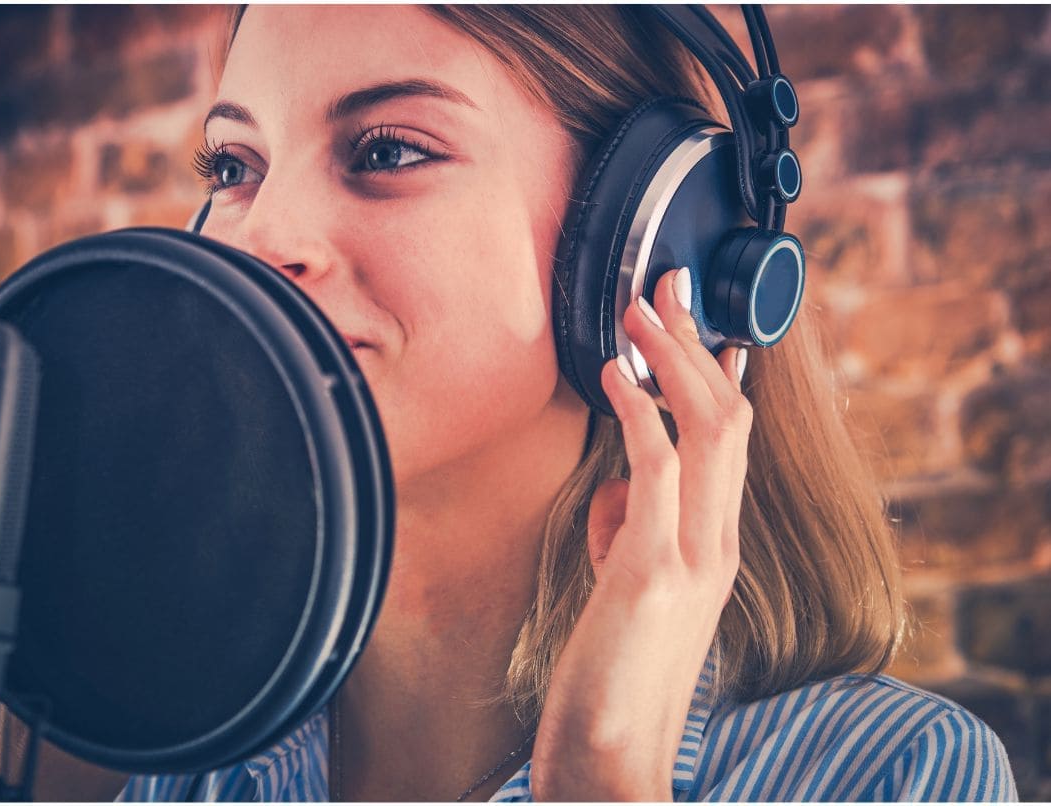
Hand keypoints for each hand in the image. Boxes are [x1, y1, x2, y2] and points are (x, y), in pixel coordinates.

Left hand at [530, 268, 751, 801]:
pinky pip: (657, 471)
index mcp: (713, 546)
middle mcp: (717, 543)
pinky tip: (617, 373)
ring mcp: (693, 556)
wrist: (614, 756)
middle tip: (664, 286)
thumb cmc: (613, 673)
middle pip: (728, 419)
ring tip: (638, 304)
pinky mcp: (652, 571)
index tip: (702, 324)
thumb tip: (619, 485)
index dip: (719, 376)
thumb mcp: (628, 589)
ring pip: (708, 430)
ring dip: (672, 357)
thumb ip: (632, 531)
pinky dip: (641, 411)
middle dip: (696, 343)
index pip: (730, 444)